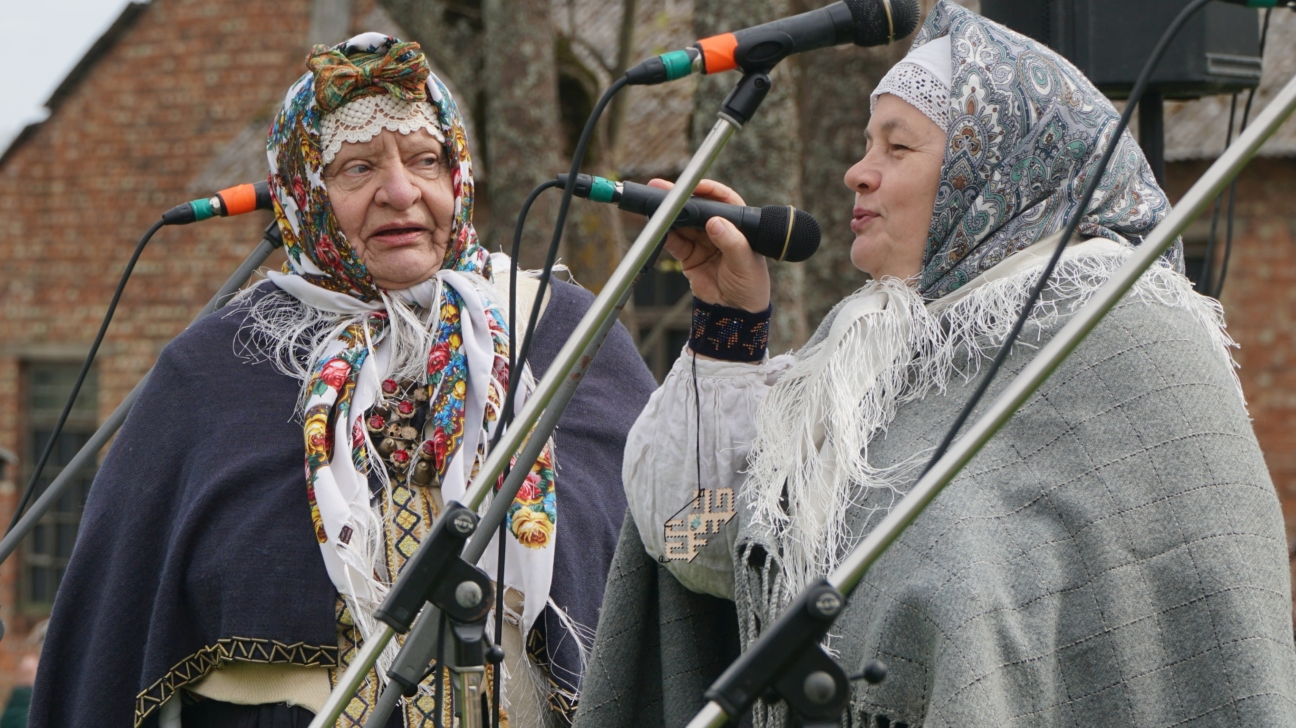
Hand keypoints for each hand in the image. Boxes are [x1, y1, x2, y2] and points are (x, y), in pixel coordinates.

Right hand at [650, 178, 770, 312]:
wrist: (735, 314)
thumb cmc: (751, 286)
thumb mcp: (745, 263)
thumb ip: (732, 243)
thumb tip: (715, 223)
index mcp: (739, 226)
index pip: (724, 201)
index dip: (710, 191)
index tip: (696, 187)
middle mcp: (720, 231)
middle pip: (698, 210)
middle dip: (681, 200)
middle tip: (663, 190)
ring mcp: (703, 243)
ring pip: (683, 224)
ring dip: (670, 217)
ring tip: (657, 209)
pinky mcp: (689, 257)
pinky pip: (675, 243)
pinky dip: (665, 236)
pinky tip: (658, 230)